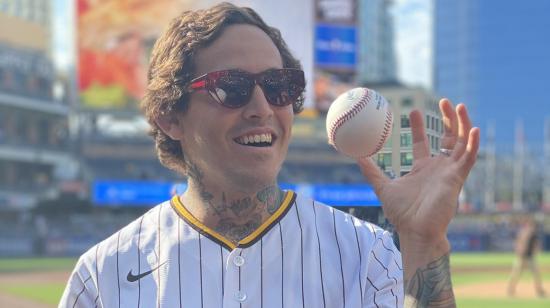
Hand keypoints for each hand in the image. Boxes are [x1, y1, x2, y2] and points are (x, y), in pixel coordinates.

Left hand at [357, 99, 478, 246]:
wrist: (416, 231)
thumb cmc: (402, 214)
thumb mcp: (383, 187)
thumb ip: (371, 171)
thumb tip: (355, 155)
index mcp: (423, 168)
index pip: (424, 142)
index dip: (420, 126)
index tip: (413, 110)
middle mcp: (439, 167)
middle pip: (448, 137)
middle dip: (447, 119)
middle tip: (443, 100)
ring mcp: (450, 172)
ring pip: (462, 143)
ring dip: (462, 124)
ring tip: (458, 105)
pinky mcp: (458, 178)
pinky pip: (469, 158)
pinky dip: (472, 144)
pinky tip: (473, 129)